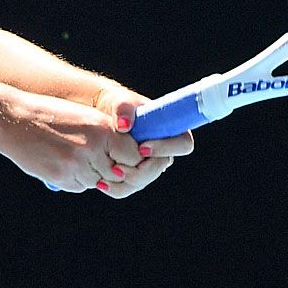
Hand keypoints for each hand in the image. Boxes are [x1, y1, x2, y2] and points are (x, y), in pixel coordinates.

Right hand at [0, 92, 143, 192]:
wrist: (15, 121)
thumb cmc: (53, 116)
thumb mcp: (85, 118)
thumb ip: (108, 138)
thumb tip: (128, 164)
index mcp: (103, 129)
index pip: (133, 155)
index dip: (130, 159)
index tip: (123, 157)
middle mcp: (92, 147)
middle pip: (117, 173)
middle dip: (110, 169)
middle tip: (96, 159)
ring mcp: (76, 165)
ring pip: (98, 182)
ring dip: (91, 174)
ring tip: (74, 156)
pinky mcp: (61, 177)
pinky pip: (79, 186)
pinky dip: (75, 179)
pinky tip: (62, 162)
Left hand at [91, 83, 194, 198]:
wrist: (104, 117)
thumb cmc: (119, 106)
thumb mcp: (121, 102)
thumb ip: (123, 108)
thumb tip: (124, 125)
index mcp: (171, 129)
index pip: (183, 144)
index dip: (166, 149)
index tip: (142, 148)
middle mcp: (165, 148)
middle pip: (162, 166)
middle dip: (142, 170)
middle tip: (120, 166)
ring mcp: (151, 161)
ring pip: (147, 178)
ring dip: (130, 179)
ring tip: (111, 173)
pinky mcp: (137, 171)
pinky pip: (133, 184)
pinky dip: (119, 185)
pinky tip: (103, 183)